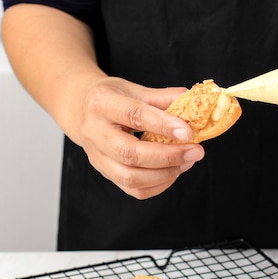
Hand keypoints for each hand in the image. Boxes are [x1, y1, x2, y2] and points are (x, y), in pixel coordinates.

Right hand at [73, 77, 203, 198]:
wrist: (81, 110)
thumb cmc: (113, 98)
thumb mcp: (135, 89)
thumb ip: (164, 97)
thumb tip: (194, 102)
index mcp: (103, 103)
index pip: (134, 116)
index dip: (163, 125)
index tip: (188, 132)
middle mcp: (95, 132)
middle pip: (130, 153)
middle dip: (167, 156)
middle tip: (195, 152)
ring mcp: (97, 156)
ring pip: (130, 177)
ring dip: (165, 173)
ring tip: (187, 161)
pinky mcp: (104, 172)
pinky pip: (133, 189)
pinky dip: (158, 185)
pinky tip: (173, 171)